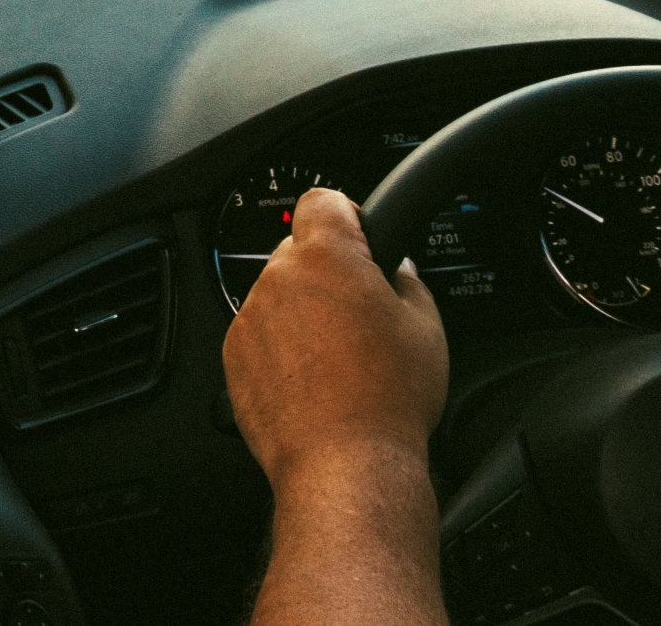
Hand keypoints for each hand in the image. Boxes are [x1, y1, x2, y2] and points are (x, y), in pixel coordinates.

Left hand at [227, 188, 451, 625]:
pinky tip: (313, 381)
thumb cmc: (390, 399)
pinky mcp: (233, 354)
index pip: (324, 198)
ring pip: (277, 295)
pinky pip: (258, 334)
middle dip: (326, 273)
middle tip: (360, 313)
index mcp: (328, 256)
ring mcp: (250, 315)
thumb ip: (408, 281)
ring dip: (301, 312)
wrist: (346, 464)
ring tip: (339, 358)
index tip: (359, 233)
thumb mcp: (426, 328)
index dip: (345, 213)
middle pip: (299, 251)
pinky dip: (279, 347)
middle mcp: (279, 277)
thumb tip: (398, 271)